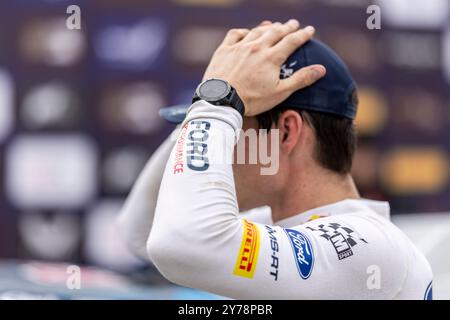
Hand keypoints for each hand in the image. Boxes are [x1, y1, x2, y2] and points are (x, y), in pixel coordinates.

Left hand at [202, 20, 325, 116]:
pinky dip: (244, 32)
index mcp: (272, 57)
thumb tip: (321, 69)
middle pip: (275, 32)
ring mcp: (239, 47)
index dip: (303, 34)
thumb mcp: (280, 93)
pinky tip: (247, 33)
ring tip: (274, 25)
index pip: (292, 41)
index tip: (310, 30)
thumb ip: (301, 79)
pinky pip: (235, 34)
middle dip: (287, 27)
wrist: (221, 101)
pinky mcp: (224, 50)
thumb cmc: (252, 100)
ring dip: (268, 27)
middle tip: (293, 24)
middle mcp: (256, 47)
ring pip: (257, 31)